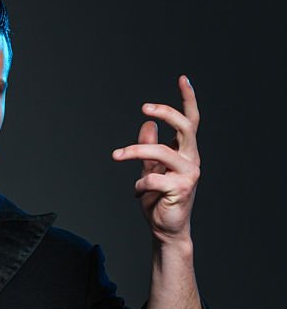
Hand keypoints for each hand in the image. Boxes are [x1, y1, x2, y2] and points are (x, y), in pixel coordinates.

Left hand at [111, 74, 200, 244]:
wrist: (166, 230)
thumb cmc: (159, 201)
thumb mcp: (151, 170)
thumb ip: (149, 148)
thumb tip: (147, 124)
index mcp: (186, 152)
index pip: (191, 121)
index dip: (188, 99)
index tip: (182, 78)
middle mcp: (191, 160)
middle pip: (184, 127)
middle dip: (166, 112)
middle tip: (144, 107)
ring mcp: (189, 174)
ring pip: (161, 151)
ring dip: (134, 151)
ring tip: (116, 156)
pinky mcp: (181, 189)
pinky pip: (153, 178)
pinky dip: (139, 184)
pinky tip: (137, 193)